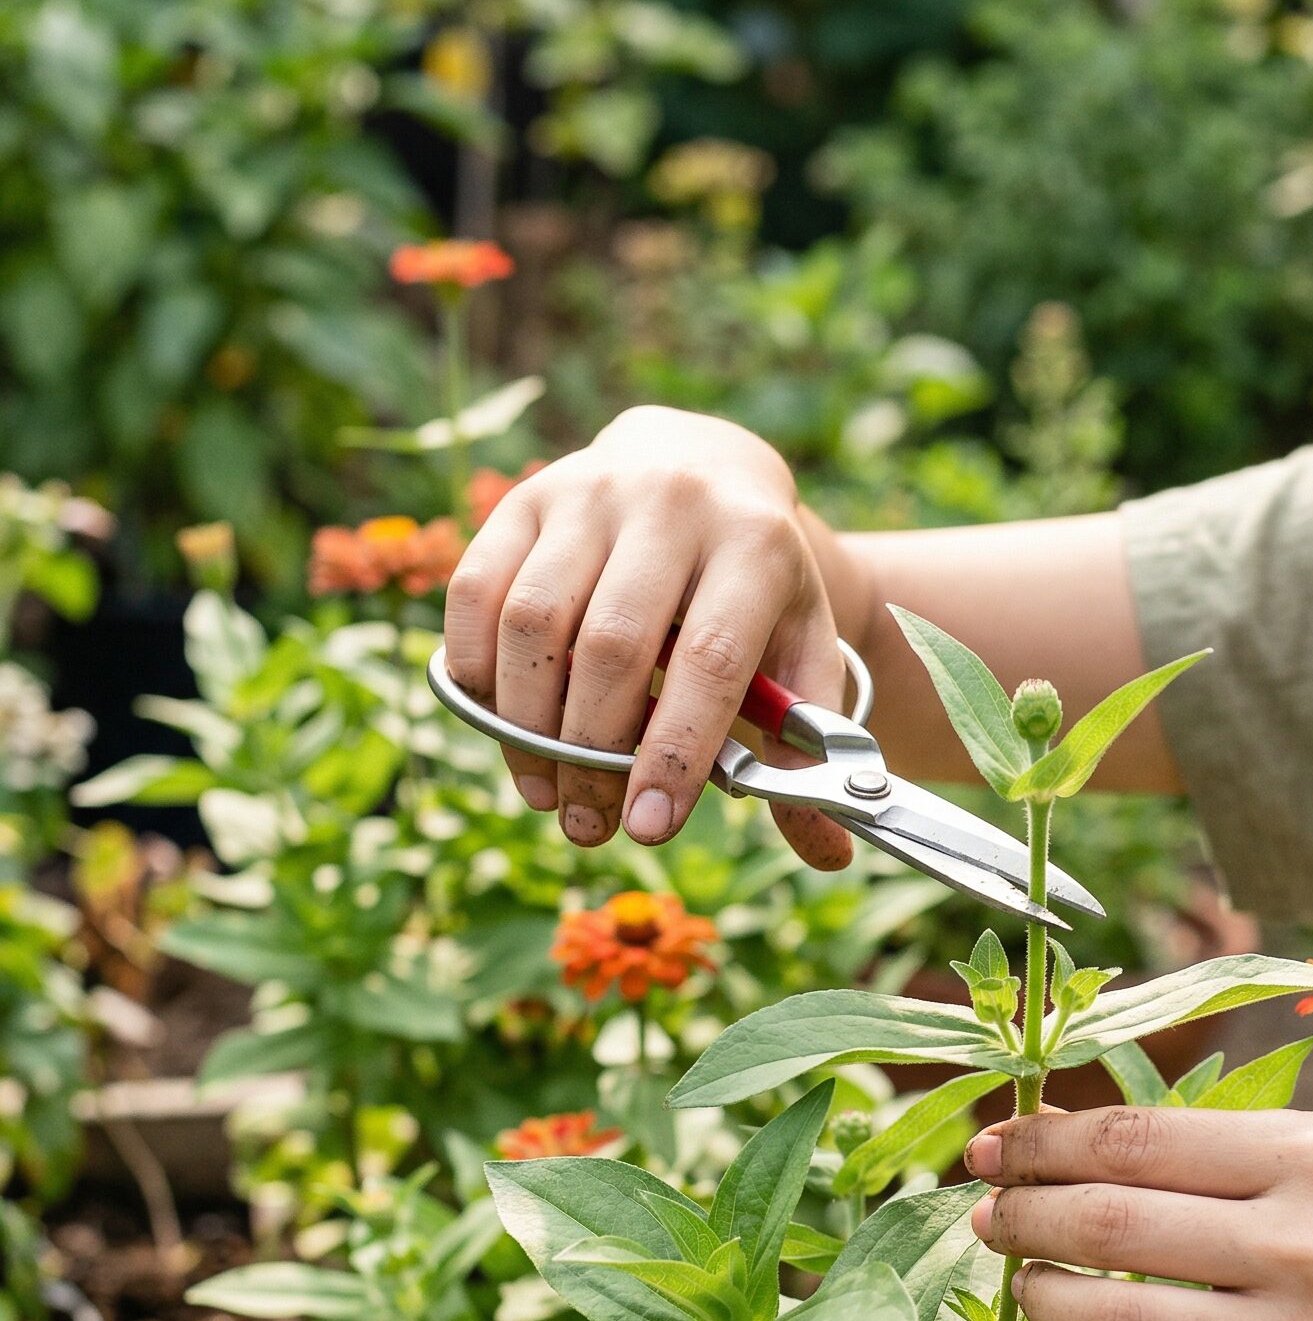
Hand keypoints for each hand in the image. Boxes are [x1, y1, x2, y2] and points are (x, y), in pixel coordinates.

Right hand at [443, 406, 856, 861]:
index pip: (710, 660)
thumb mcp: (801, 651)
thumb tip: (829, 853)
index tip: (648, 829)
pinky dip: (475, 669)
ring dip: (526, 724)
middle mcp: (672, 504)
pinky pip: (475, 591)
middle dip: (592, 754)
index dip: (674, 752)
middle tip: (588, 826)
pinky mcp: (524, 499)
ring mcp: (589, 492)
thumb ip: (809, 750)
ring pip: (534, 621)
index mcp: (757, 546)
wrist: (703, 467)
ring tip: (544, 790)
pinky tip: (499, 724)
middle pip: (612, 646)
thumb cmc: (756, 590)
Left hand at [963, 1105, 1312, 1320]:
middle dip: (1020, 1217)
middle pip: (1108, 1222)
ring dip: (1041, 1298)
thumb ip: (1221, 1151)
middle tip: (984, 1217)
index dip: (1039, 1144)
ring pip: (1115, 1318)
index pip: (1133, 1139)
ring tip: (1024, 1286)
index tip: (989, 1149)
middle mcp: (1306, 1246)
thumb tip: (1072, 1146)